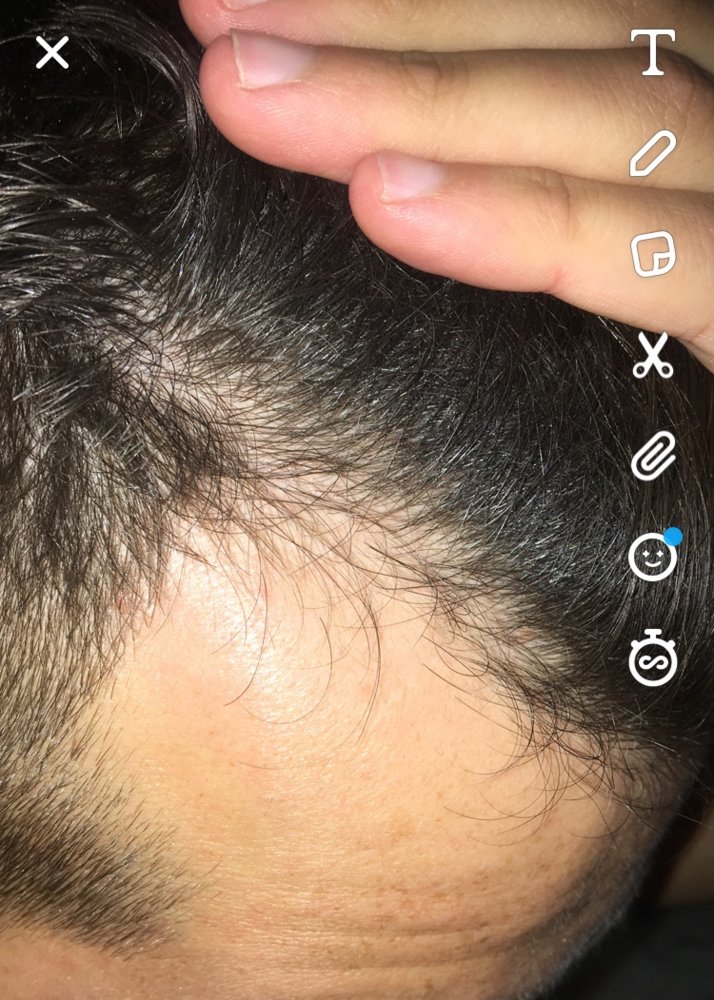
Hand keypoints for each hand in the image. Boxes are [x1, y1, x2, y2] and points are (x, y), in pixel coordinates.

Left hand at [180, 0, 713, 373]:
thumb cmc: (649, 423)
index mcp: (672, 147)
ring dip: (426, 102)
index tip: (241, 13)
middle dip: (385, 33)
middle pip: (576, 46)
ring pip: (615, 122)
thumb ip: (505, 209)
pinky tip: (392, 206)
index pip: (551, 34)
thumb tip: (356, 170)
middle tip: (220, 32)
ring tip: (258, 97)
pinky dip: (534, 222)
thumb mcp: (572, 286)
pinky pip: (673, 260)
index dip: (399, 13)